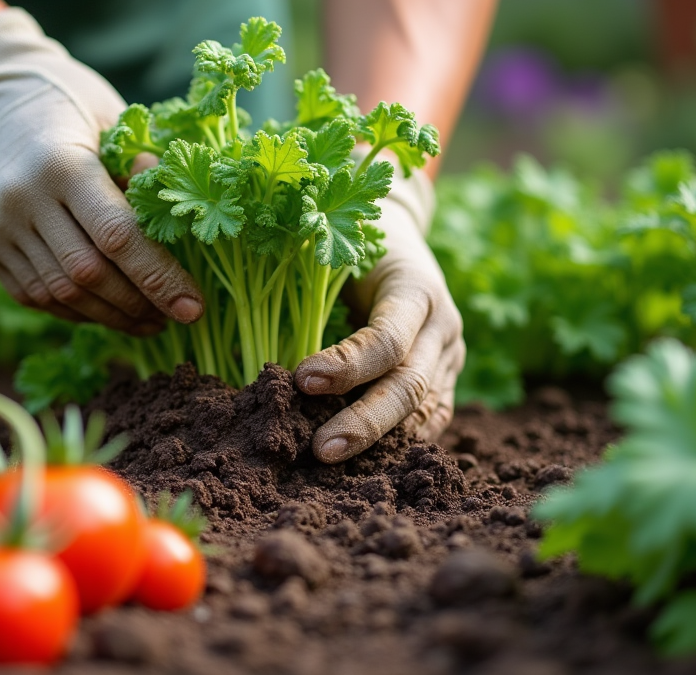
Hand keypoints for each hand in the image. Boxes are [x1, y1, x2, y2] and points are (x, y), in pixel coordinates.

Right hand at [0, 8, 203, 332]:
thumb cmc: (69, 103)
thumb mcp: (113, 119)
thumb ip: (143, 170)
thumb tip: (180, 221)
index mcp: (61, 163)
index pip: (117, 236)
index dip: (158, 278)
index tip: (193, 307)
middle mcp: (22, 199)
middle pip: (87, 274)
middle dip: (137, 304)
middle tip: (175, 316)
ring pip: (59, 293)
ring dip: (109, 315)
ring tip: (147, 320)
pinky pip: (33, 294)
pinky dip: (74, 310)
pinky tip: (106, 310)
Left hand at [295, 173, 463, 462]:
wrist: (396, 233)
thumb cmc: (349, 241)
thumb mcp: (333, 252)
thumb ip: (308, 292)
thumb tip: (244, 343)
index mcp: (416, 287)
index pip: (388, 338)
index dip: (347, 365)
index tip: (300, 380)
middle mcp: (443, 325)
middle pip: (410, 385)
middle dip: (365, 423)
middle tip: (320, 450)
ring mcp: (451, 355)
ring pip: (424, 410)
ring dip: (378, 442)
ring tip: (333, 462)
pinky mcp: (447, 378)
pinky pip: (429, 419)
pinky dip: (397, 443)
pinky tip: (364, 462)